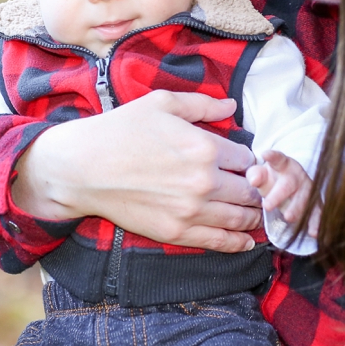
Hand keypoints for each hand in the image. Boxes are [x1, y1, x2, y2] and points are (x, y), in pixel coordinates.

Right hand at [11, 90, 263, 251]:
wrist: (85, 167)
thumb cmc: (121, 129)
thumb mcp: (162, 103)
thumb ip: (202, 104)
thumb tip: (231, 106)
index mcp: (204, 146)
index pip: (247, 158)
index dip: (251, 159)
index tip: (249, 161)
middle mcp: (204, 182)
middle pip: (249, 190)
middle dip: (257, 189)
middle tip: (260, 189)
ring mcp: (191, 211)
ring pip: (239, 218)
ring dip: (253, 216)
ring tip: (258, 213)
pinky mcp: (176, 233)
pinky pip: (218, 241)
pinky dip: (238, 242)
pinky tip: (247, 240)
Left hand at [246, 150, 319, 245]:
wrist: (293, 184)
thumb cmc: (274, 180)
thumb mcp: (263, 175)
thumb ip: (255, 175)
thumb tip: (253, 179)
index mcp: (284, 165)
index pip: (277, 159)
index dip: (272, 156)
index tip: (265, 154)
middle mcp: (298, 176)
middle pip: (289, 184)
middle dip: (278, 195)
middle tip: (266, 206)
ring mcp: (309, 189)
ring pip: (304, 198)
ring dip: (297, 209)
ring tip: (288, 218)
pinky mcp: (316, 203)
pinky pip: (317, 213)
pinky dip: (316, 222)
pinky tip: (313, 232)